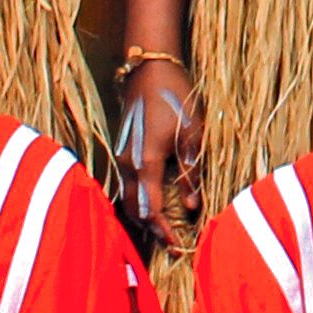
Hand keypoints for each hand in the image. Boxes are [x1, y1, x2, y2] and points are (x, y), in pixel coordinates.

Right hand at [114, 55, 206, 241]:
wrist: (148, 67)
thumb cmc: (174, 96)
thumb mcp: (191, 133)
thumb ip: (190, 172)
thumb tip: (191, 205)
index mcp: (145, 162)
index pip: (150, 210)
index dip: (164, 230)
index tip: (178, 244)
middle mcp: (127, 163)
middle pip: (134, 209)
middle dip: (152, 229)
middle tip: (172, 242)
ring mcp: (121, 156)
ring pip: (127, 198)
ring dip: (144, 215)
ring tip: (164, 227)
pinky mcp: (122, 149)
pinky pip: (126, 184)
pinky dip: (139, 200)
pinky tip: (154, 202)